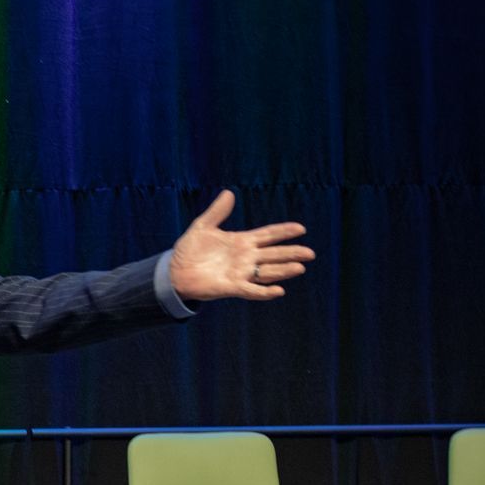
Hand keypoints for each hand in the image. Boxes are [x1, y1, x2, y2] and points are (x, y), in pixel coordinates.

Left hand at [167, 190, 312, 301]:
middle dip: (291, 253)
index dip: (283, 232)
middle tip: (310, 253)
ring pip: (267, 272)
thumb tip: (229, 193)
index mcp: (241, 241)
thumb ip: (217, 212)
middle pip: (273, 254)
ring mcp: (240, 273)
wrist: (174, 272)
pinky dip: (264, 291)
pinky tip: (278, 291)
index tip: (301, 228)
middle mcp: (245, 258)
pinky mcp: (231, 287)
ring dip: (283, 271)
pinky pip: (251, 290)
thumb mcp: (202, 227)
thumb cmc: (189, 250)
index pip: (267, 235)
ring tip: (299, 268)